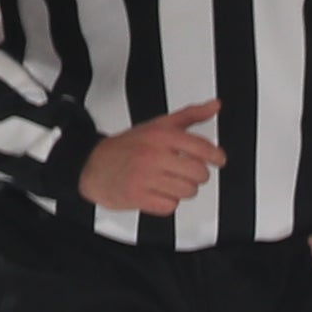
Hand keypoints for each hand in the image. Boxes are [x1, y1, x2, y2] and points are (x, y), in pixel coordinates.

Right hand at [77, 99, 222, 217]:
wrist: (93, 164)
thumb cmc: (129, 146)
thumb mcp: (158, 125)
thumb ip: (190, 115)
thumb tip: (215, 105)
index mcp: (160, 135)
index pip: (201, 147)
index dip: (216, 156)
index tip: (219, 160)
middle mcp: (153, 155)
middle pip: (199, 174)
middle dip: (196, 175)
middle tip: (185, 172)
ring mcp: (145, 177)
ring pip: (187, 191)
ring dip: (182, 189)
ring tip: (168, 181)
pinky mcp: (138, 197)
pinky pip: (170, 207)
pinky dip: (167, 203)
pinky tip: (156, 192)